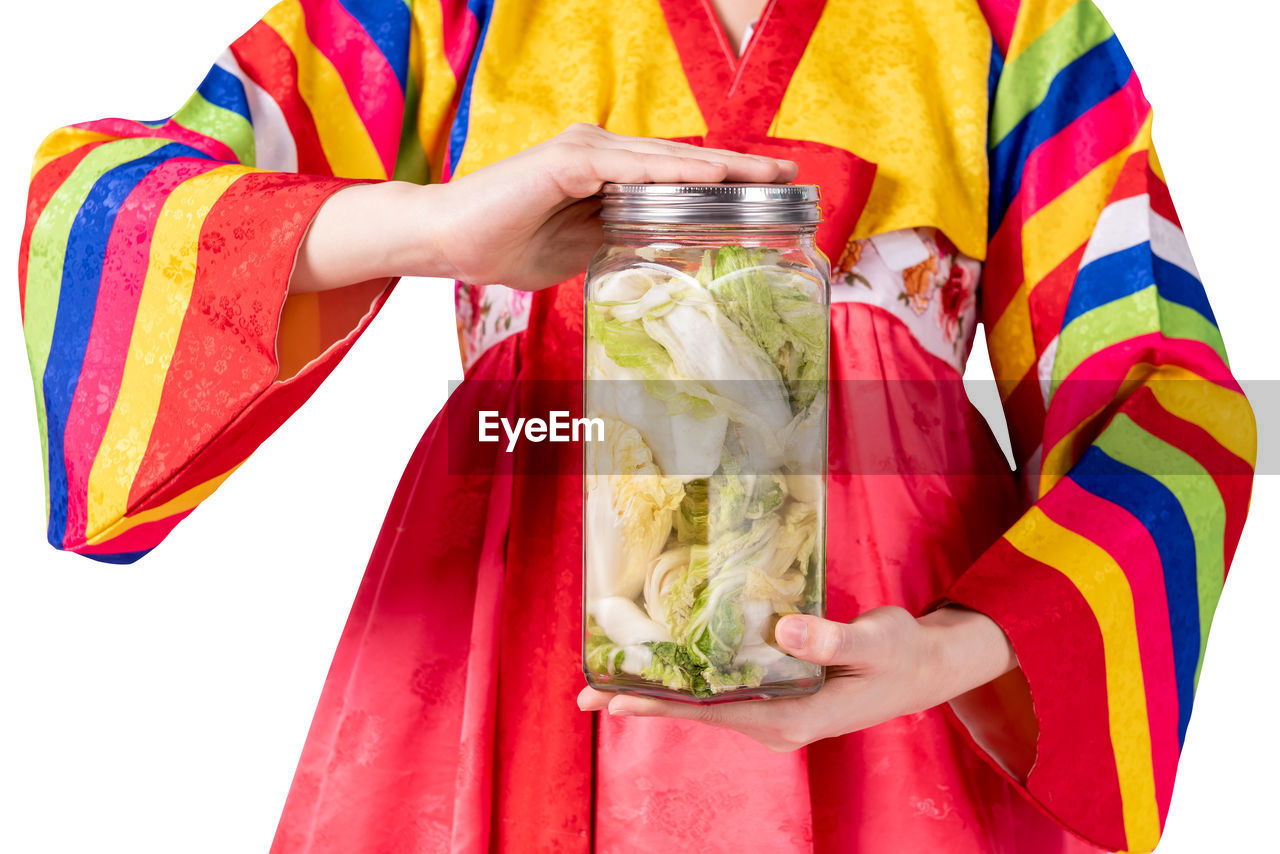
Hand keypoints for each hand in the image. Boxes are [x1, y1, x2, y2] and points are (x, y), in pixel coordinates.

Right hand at [291, 124, 796, 292]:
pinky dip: (676, 172)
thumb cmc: (501, 247)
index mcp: (602, 176)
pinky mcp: (568, 161)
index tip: (767, 195)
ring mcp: (585, 154)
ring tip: (767, 174)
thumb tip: (652, 252)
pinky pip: (633, 168)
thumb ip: (614, 242)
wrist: (444, 241)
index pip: (673, 180)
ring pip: (666, 160)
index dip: (721, 184)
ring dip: (720, 166)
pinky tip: (714, 176)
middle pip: (681, 163)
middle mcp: (599, 154)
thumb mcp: (576, 253)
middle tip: (790, 177)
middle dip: (737, 170)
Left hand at [576, 605, 1019, 752]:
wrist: (927, 666)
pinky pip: (726, 691)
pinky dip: (693, 680)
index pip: (707, 712)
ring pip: (707, 703)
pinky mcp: (780, 699)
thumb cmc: (900, 652)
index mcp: (790, 718)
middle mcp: (776, 723)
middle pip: (696, 712)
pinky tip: (669, 666)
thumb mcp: (871, 639)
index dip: (657, 704)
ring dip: (663, 690)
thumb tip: (783, 630)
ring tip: (611, 679)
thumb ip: (828, 635)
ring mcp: (777, 714)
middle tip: (584, 694)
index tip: (609, 700)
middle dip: (643, 700)